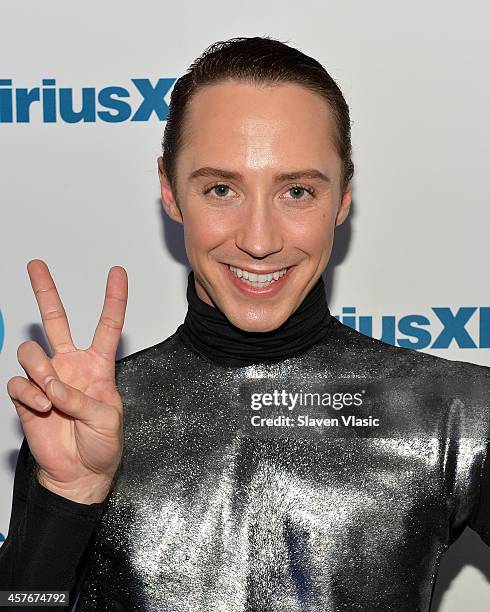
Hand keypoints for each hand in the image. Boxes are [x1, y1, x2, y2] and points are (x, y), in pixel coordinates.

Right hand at [6, 259, 127, 503]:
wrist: (80, 473)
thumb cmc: (102, 445)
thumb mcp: (107, 418)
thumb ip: (82, 397)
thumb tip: (53, 385)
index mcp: (98, 366)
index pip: (107, 325)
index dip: (113, 299)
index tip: (117, 273)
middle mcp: (70, 366)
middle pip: (56, 321)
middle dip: (45, 292)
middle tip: (36, 266)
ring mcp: (47, 379)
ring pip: (30, 351)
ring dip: (40, 370)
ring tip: (51, 394)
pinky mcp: (27, 396)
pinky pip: (18, 382)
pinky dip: (30, 394)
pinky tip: (42, 408)